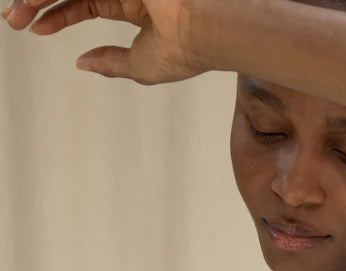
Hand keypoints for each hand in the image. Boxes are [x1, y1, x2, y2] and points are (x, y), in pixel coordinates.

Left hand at [1, 0, 205, 83]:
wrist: (203, 30)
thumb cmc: (186, 50)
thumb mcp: (140, 65)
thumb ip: (111, 63)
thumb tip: (83, 63)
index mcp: (137, 6)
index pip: (86, 4)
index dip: (58, 16)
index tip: (34, 28)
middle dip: (40, 2)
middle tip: (14, 17)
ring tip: (19, 9)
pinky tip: (36, 1)